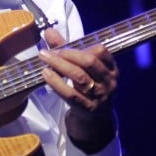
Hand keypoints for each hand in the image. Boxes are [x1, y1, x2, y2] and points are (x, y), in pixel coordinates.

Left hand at [37, 28, 118, 153]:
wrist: (95, 124)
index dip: (80, 46)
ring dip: (59, 66)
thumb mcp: (82, 70)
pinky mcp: (88, 109)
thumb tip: (48, 31)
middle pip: (89, 62)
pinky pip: (71, 94)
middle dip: (67, 53)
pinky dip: (57, 83)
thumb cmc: (88, 91)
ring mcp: (100, 97)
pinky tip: (46, 75)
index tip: (61, 45)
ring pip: (79, 77)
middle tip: (48, 52)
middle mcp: (108, 82)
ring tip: (44, 59)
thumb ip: (66, 50)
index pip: (101, 51)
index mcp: (111, 69)